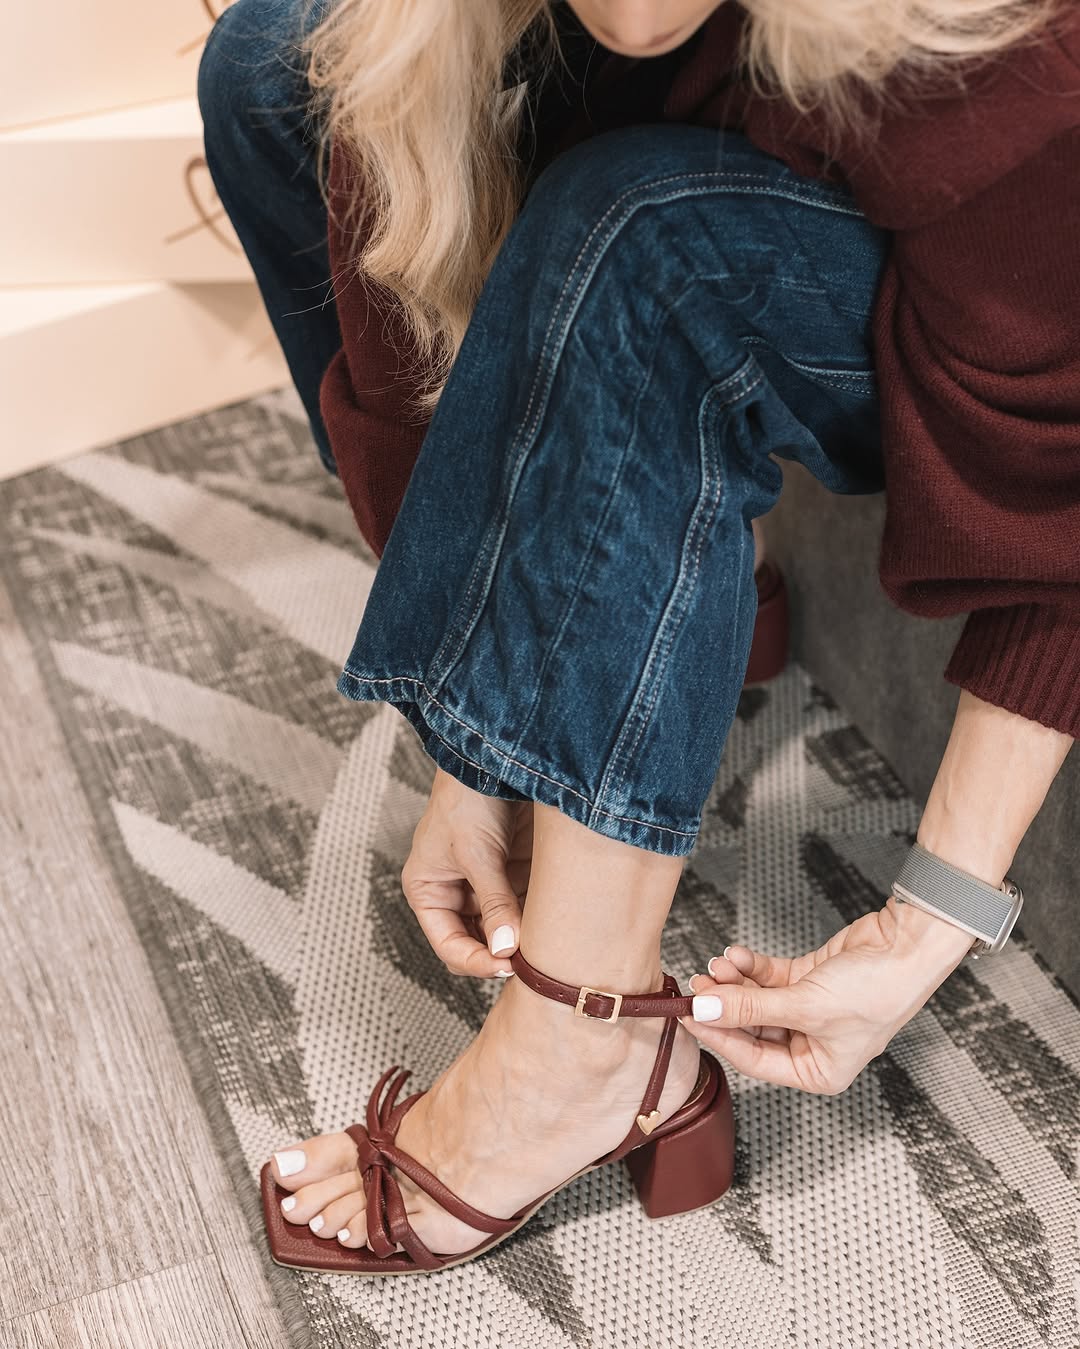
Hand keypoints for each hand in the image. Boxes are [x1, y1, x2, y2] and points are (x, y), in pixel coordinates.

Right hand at [400, 767, 533, 976]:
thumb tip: (506, 949)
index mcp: (430, 890)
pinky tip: (555, 921)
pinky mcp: (515, 873)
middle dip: (501, 952)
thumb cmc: (468, 797)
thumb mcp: (477, 854)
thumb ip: (494, 902)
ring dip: (525, 936)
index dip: (475, 960)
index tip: (505, 965)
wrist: (497, 757)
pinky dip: (540, 916)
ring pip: (506, 928)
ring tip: (547, 943)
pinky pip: (527, 907)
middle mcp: (457, 892)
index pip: (449, 945)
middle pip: (479, 942)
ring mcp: (488, 884)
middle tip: (530, 960)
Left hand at [678, 897, 974, 1093]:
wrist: (907, 945)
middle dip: (724, 1005)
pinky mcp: (808, 981)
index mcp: (818, 1071)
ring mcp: (808, 1011)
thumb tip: (705, 1010)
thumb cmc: (877, 990)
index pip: (753, 1060)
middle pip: (751, 1028)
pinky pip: (769, 979)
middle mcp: (811, 1045)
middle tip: (697, 987)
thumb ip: (750, 1007)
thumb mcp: (805, 1005)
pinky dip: (751, 968)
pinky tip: (736, 955)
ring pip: (756, 1000)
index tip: (687, 1017)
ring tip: (718, 964)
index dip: (717, 1036)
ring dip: (734, 982)